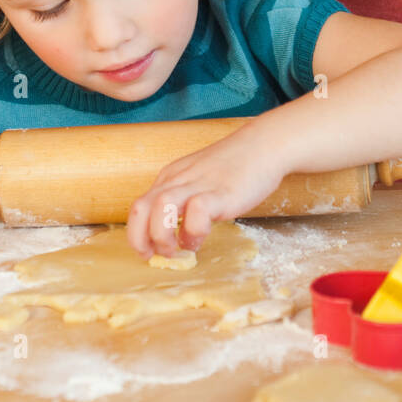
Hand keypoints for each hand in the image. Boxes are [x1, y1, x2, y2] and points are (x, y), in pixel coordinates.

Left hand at [126, 122, 283, 257]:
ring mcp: (198, 185)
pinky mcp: (220, 192)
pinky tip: (202, 236)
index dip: (137, 234)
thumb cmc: (235, 167)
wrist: (264, 145)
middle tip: (154, 256)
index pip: (139, 207)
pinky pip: (197, 211)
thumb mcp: (200, 181)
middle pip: (140, 208)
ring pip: (161, 207)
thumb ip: (186, 203)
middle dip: (139, 238)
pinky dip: (193, 230)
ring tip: (176, 250)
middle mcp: (178, 180)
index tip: (147, 252)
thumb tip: (177, 234)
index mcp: (171, 179)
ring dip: (161, 235)